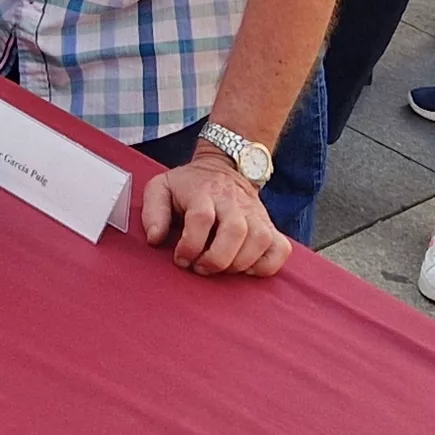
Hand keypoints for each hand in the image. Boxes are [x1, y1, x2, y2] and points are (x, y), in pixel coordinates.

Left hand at [139, 150, 289, 277]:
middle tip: (201, 268)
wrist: (225, 166)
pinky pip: (280, 248)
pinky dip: (266, 265)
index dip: (190, 245)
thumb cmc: (189, 186)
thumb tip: (155, 238)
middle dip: (217, 259)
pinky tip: (247, 268)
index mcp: (203, 193)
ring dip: (240, 263)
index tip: (181, 258)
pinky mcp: (269, 225)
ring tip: (222, 268)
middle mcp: (232, 202)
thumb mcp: (161, 188)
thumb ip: (153, 211)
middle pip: (235, 231)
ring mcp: (255, 213)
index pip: (201, 219)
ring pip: (260, 239)